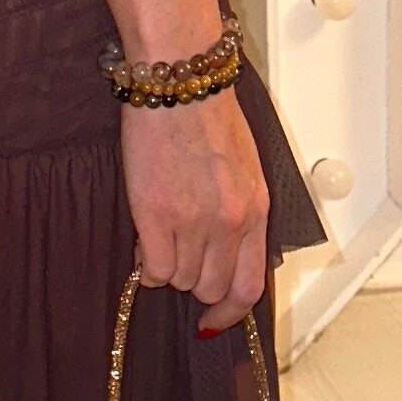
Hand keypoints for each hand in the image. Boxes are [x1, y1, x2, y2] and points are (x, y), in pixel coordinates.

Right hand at [122, 82, 268, 335]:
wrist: (180, 81)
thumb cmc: (208, 114)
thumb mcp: (244, 168)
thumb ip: (238, 212)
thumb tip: (222, 250)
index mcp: (256, 211)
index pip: (249, 286)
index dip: (229, 312)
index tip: (213, 320)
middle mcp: (230, 224)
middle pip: (210, 287)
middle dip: (193, 280)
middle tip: (179, 254)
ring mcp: (193, 222)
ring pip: (180, 279)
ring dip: (169, 265)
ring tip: (161, 232)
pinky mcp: (156, 215)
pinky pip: (153, 269)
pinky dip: (146, 264)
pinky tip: (146, 237)